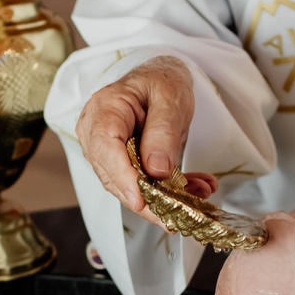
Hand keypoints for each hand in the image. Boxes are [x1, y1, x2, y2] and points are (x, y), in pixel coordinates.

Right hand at [75, 55, 194, 224]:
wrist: (160, 81)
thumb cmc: (162, 82)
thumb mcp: (170, 98)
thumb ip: (163, 132)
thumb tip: (156, 170)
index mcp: (105, 109)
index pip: (106, 148)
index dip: (123, 177)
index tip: (141, 200)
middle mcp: (95, 133)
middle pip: (113, 176)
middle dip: (147, 200)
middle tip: (178, 214)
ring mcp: (105, 152)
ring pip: (127, 187)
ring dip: (163, 198)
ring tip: (198, 194)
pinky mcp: (120, 166)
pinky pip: (140, 186)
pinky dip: (169, 192)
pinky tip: (196, 187)